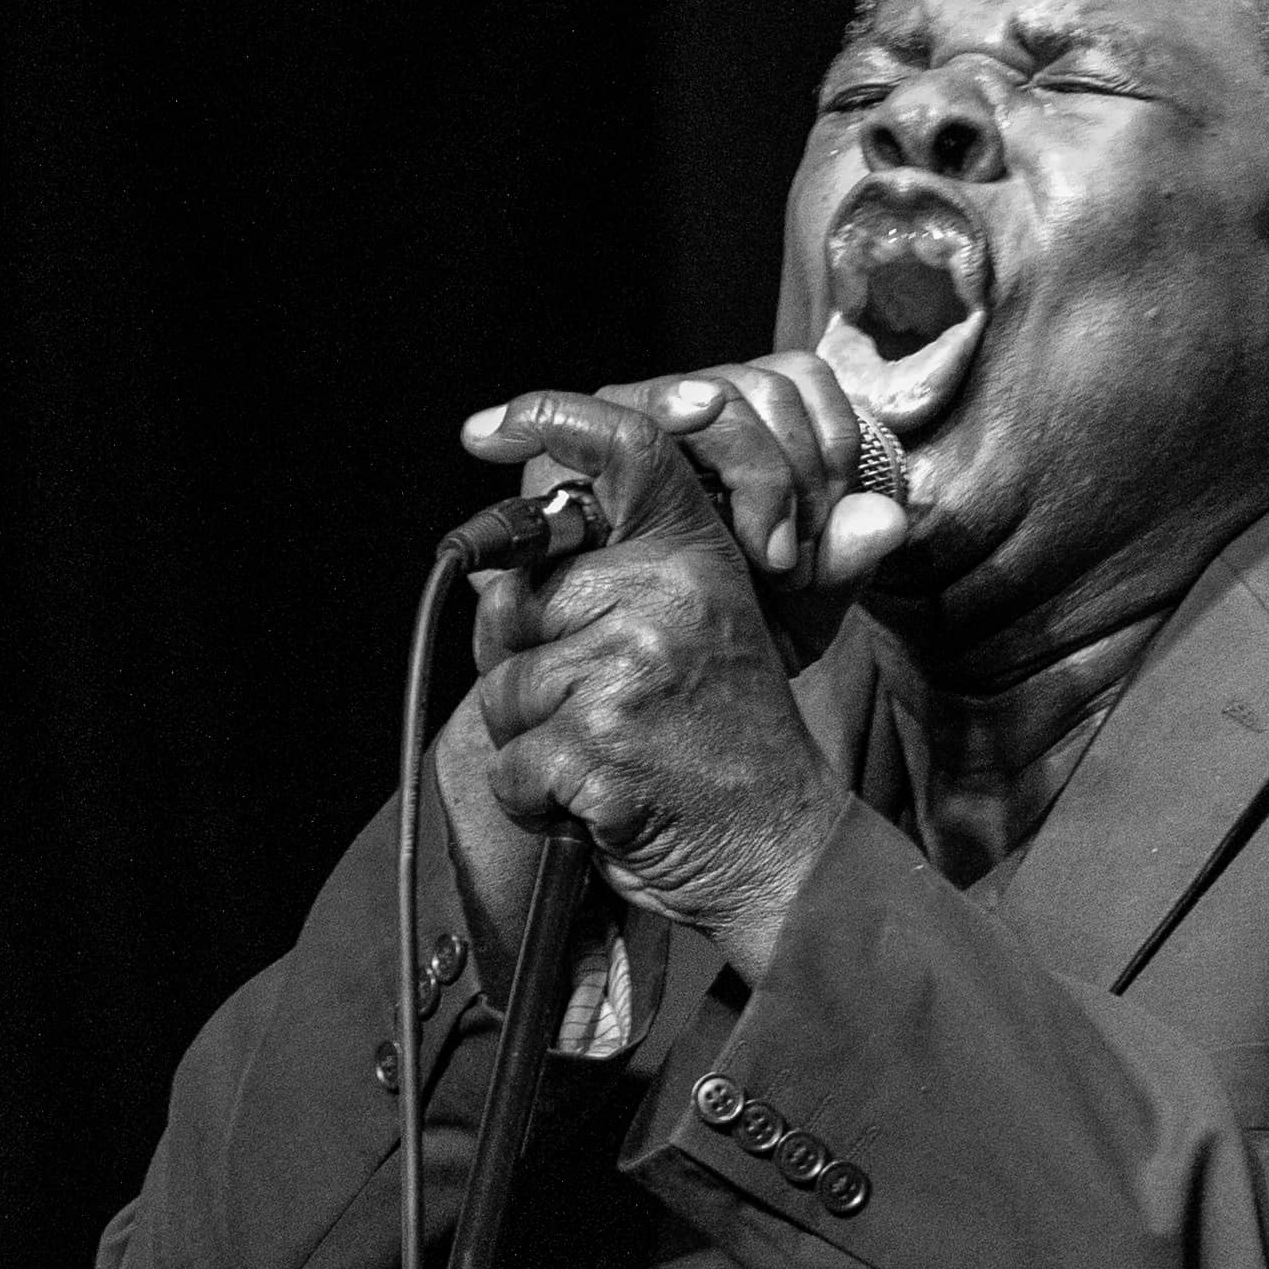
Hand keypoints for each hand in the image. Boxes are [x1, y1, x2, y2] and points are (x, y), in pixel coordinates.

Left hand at [446, 390, 907, 977]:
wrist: (782, 848)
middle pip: (519, 603)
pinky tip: (599, 803)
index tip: (486, 426)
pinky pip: (510, 767)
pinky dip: (539, 802)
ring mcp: (628, 672)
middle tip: (604, 708)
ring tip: (612, 758)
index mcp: (695, 560)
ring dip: (537, 742)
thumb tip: (496, 573)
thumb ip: (621, 586)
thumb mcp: (700, 633)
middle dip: (532, 664)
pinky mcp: (598, 748)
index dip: (553, 419)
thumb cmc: (726, 744)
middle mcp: (665, 598)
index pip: (631, 453)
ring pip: (504, 690)